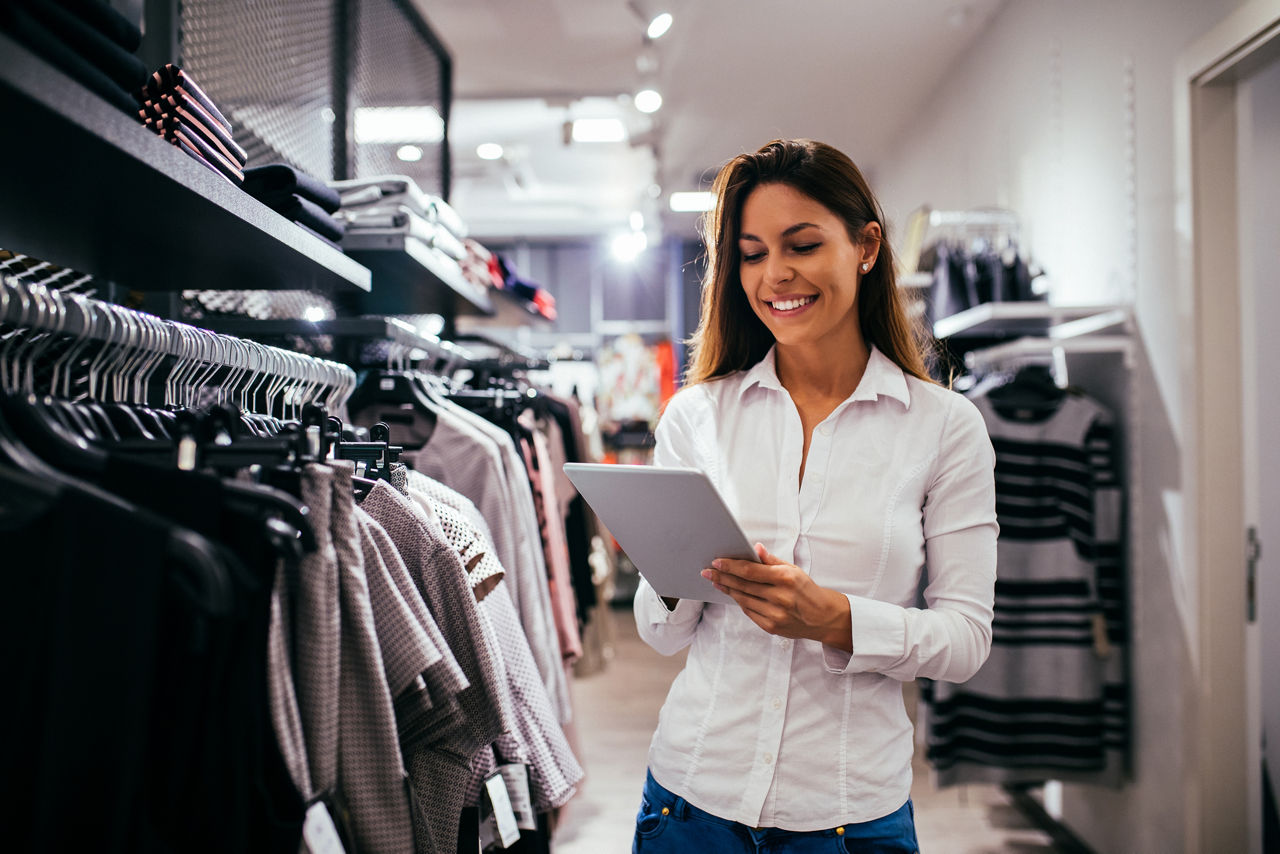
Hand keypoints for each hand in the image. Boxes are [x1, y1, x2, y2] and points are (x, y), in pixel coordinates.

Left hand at [703, 543, 851, 651]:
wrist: (823, 617)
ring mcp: (775, 614)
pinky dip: (739, 602)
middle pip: (743, 585)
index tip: (716, 562)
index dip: (730, 566)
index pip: (750, 571)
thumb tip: (755, 548)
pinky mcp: (771, 626)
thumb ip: (772, 561)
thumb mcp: (794, 570)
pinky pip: (749, 612)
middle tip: (707, 572)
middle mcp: (779, 597)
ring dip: (727, 589)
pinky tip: (732, 594)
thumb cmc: (806, 590)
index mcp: (785, 578)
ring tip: (716, 582)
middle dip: (722, 577)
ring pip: (743, 599)